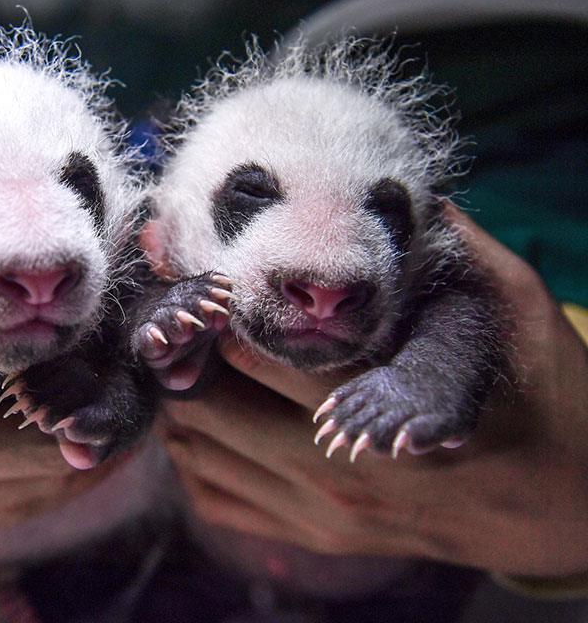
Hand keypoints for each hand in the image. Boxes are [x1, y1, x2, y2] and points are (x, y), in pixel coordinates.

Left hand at [161, 207, 587, 577]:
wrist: (568, 502)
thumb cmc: (544, 394)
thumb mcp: (513, 306)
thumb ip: (452, 246)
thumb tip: (395, 189)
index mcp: (387, 406)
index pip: (265, 359)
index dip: (217, 313)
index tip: (198, 277)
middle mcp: (341, 472)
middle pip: (212, 409)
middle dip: (185, 356)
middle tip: (178, 317)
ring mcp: (322, 516)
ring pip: (200, 455)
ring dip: (180, 402)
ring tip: (184, 356)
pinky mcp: (315, 538)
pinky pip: (216, 500)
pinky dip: (192, 457)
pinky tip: (203, 418)